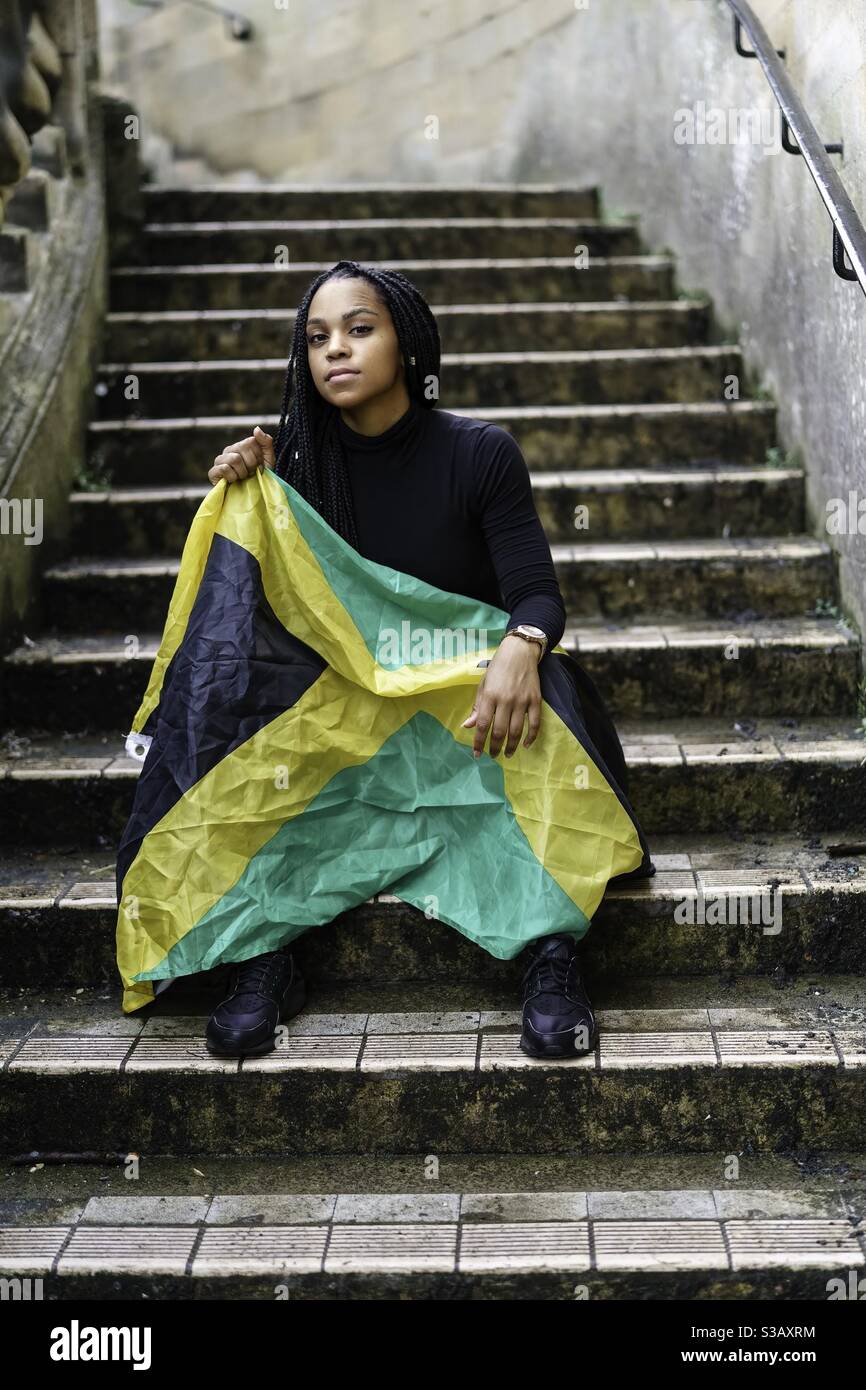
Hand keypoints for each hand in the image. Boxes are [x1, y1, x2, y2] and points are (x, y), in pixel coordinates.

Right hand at [208, 425, 274, 485]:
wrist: (251, 498)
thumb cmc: (260, 478)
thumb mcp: (269, 460)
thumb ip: (266, 443)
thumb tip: (256, 428)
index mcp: (242, 445)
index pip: (251, 441)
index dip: (258, 456)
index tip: (259, 466)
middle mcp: (229, 450)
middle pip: (242, 448)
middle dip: (251, 465)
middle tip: (250, 474)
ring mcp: (219, 460)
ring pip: (234, 458)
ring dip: (243, 472)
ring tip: (242, 478)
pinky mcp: (213, 472)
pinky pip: (224, 468)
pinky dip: (233, 477)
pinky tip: (233, 481)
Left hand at [461, 634, 541, 758]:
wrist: (520, 652)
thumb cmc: (498, 668)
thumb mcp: (483, 685)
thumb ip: (478, 707)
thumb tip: (468, 726)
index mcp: (490, 696)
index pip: (482, 725)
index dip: (479, 742)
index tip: (477, 754)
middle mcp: (505, 700)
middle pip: (499, 731)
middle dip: (494, 747)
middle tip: (493, 756)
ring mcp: (522, 701)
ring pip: (516, 730)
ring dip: (512, 746)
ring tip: (508, 754)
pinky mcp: (535, 700)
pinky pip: (534, 723)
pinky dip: (531, 736)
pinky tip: (526, 745)